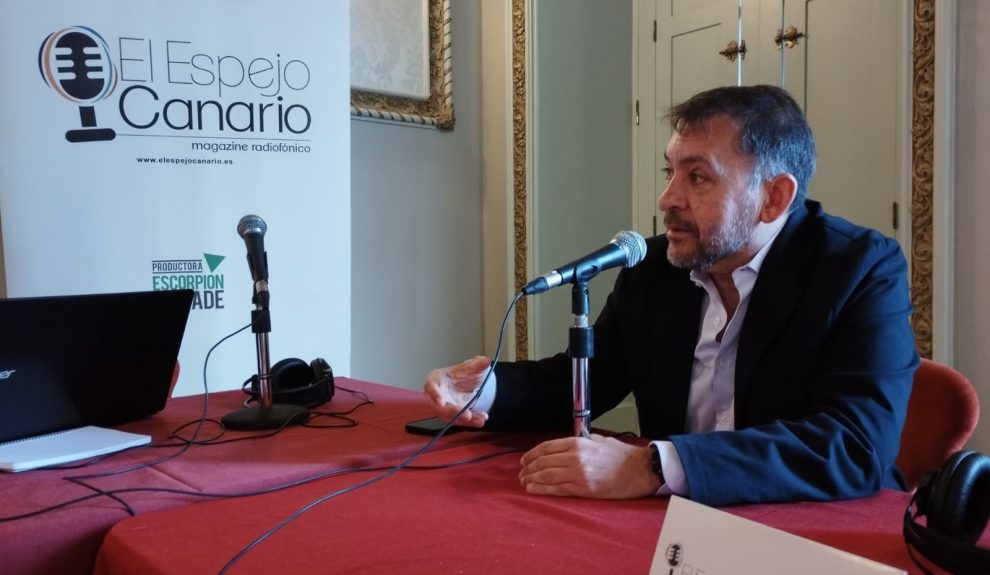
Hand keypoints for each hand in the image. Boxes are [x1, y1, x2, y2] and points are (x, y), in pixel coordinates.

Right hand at [423, 355, 492, 427]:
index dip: (434, 395)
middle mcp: (438, 396)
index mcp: (436, 380)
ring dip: (464, 420)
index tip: (441, 402)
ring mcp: (445, 408)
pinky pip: (461, 421)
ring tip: (479, 420)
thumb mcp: (471, 367)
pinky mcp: (454, 416)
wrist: (470, 383)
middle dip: (453, 412)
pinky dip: (472, 422)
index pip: (431, 387)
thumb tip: (484, 361)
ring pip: (451, 417)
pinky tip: (481, 419)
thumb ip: (477, 364)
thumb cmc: (463, 374)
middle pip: (440, 408)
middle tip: (466, 414)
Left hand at [518, 434, 660, 498]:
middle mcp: (575, 457)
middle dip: (529, 468)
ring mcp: (578, 474)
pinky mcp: (583, 489)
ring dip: (532, 479)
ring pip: (547, 476)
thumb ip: (579, 442)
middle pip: (543, 462)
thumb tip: (563, 448)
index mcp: (577, 443)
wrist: (638, 470)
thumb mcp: (597, 440)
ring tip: (524, 482)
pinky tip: (533, 489)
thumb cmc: (620, 455)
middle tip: (521, 473)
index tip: (524, 460)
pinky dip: (542, 489)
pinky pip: (557, 489)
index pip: (546, 447)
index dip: (531, 454)